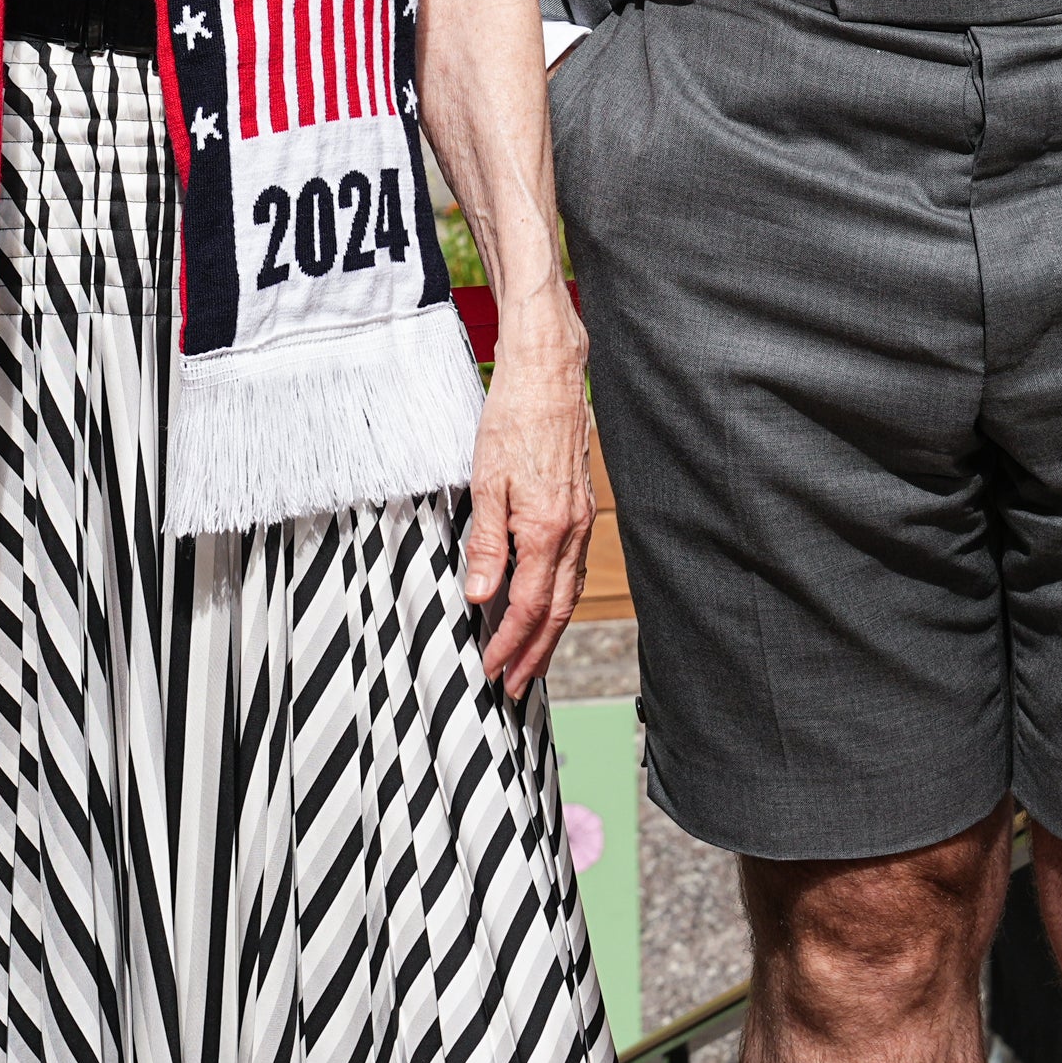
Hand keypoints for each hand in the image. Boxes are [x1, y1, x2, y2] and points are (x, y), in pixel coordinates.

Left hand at [460, 316, 594, 696]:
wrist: (549, 377)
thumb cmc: (513, 420)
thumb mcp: (486, 481)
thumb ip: (486, 543)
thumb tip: (481, 595)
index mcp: (545, 530)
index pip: (530, 607)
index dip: (510, 643)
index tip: (492, 669)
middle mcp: (571, 532)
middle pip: (557, 612)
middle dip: (534, 653)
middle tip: (514, 685)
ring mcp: (580, 521)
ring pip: (568, 593)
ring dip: (549, 632)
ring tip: (529, 660)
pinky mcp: (578, 508)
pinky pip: (572, 569)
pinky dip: (559, 599)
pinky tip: (546, 606)